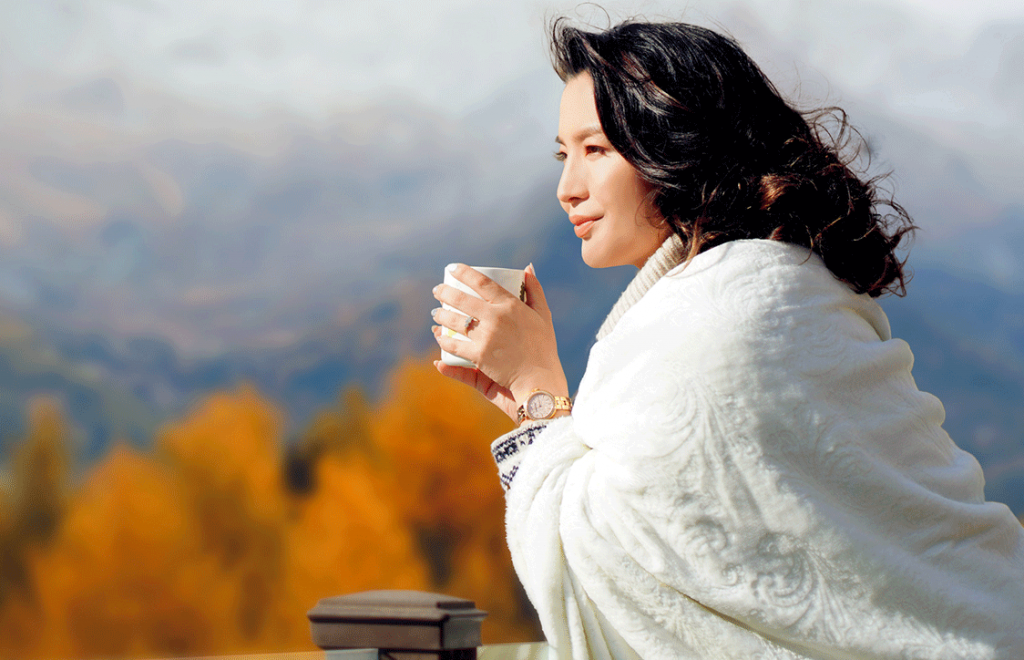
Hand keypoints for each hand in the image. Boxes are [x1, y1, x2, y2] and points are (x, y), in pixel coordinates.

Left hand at [431, 263, 568, 420]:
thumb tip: (527, 267)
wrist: (540, 381)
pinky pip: (454, 345)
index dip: (464, 272)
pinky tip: (439, 336)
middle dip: (444, 292)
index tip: (452, 268)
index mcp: (511, 305)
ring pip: (454, 321)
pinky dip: (443, 341)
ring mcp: (486, 337)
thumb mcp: (544, 316)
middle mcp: (496, 318)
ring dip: (440, 316)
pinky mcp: (479, 356)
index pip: (482, 282)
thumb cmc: (543, 348)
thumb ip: (535, 290)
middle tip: (437, 291)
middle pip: (462, 299)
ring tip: (436, 314)